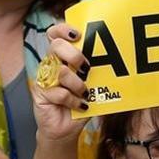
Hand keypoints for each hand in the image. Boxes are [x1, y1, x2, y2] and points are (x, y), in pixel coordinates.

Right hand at [30, 23, 88, 140]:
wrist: (66, 128)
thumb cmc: (80, 103)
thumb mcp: (92, 85)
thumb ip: (97, 73)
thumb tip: (117, 62)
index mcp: (62, 58)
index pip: (55, 35)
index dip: (63, 30)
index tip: (77, 35)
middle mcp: (51, 65)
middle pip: (56, 46)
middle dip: (75, 55)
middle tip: (86, 68)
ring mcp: (44, 79)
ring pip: (61, 71)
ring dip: (78, 84)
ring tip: (85, 93)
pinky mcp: (41, 94)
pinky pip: (60, 93)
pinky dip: (73, 101)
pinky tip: (79, 105)